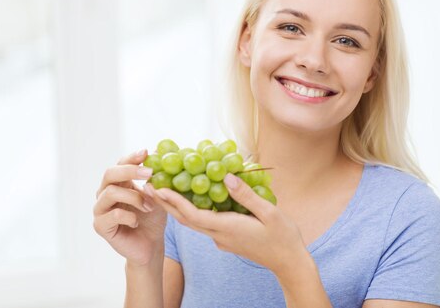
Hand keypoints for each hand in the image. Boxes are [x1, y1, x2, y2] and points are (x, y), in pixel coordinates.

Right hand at [93, 149, 167, 266]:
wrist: (150, 245)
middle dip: (130, 171)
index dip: (131, 157)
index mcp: (118, 183)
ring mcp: (100, 209)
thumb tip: (158, 154)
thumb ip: (155, 179)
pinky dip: (130, 216)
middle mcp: (105, 193)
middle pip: (109, 174)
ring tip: (149, 207)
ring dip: (134, 197)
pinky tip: (137, 221)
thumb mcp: (157, 196)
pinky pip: (114, 214)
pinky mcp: (100, 226)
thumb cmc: (152, 219)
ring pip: (111, 193)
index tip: (146, 152)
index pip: (120, 164)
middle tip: (149, 173)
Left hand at [150, 173, 307, 275]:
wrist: (289, 263)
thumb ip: (246, 195)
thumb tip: (226, 177)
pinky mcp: (227, 240)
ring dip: (177, 208)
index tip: (159, 188)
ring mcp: (222, 239)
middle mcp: (219, 236)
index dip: (174, 202)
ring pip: (194, 223)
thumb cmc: (283, 237)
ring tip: (164, 191)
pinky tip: (192, 200)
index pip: (193, 215)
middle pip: (186, 220)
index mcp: (227, 228)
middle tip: (150, 186)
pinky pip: (205, 224)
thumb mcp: (269, 212)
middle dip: (166, 203)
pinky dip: (192, 212)